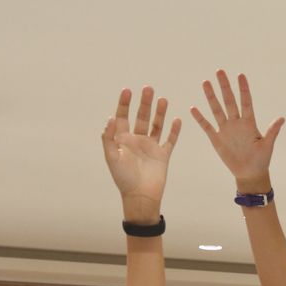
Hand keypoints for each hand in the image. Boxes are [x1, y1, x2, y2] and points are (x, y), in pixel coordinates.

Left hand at [101, 87, 180, 222]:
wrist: (140, 196)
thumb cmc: (123, 179)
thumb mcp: (111, 157)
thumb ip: (109, 137)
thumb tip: (111, 118)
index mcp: (123, 140)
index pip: (123, 117)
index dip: (124, 103)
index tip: (128, 90)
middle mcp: (137, 140)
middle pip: (141, 117)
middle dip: (144, 103)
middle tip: (148, 88)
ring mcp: (151, 147)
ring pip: (156, 125)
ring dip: (159, 112)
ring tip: (163, 99)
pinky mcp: (163, 155)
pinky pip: (170, 140)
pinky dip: (174, 130)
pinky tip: (177, 119)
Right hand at [192, 70, 282, 189]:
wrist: (250, 173)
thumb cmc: (261, 160)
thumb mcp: (267, 145)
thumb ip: (272, 131)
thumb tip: (282, 118)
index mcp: (249, 123)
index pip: (246, 102)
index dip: (243, 89)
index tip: (240, 75)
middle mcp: (236, 123)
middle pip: (229, 101)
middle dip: (225, 87)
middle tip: (219, 71)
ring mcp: (225, 130)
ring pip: (217, 109)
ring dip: (211, 97)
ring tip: (206, 82)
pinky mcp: (217, 139)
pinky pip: (207, 126)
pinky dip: (200, 118)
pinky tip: (193, 108)